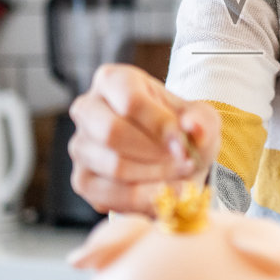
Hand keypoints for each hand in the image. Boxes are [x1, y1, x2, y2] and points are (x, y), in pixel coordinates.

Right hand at [67, 63, 220, 214]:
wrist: (172, 158)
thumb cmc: (180, 129)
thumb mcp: (199, 118)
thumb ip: (200, 120)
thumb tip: (193, 128)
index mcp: (112, 80)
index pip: (130, 101)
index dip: (160, 126)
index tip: (184, 145)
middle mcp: (87, 108)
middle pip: (113, 132)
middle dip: (155, 154)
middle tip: (185, 163)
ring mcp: (80, 145)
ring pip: (114, 166)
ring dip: (155, 176)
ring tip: (181, 177)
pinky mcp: (82, 180)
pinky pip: (109, 195)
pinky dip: (143, 199)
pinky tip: (164, 193)